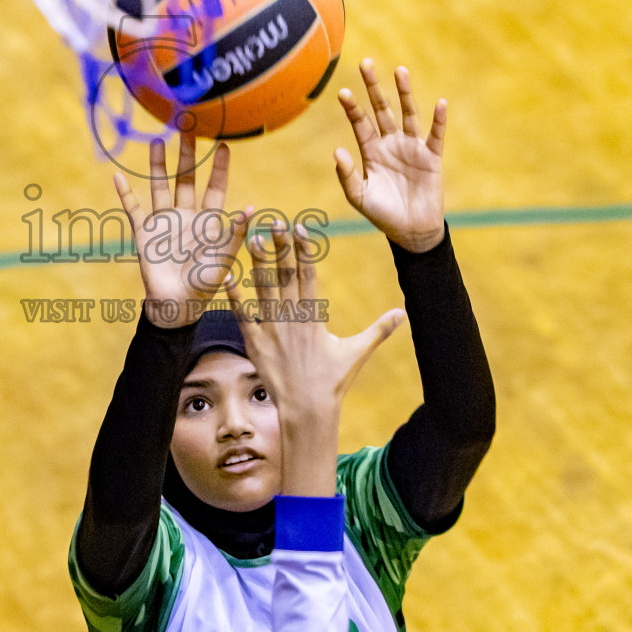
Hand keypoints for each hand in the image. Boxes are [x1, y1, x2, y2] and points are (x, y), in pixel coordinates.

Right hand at [114, 130, 250, 327]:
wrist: (176, 306)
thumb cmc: (204, 286)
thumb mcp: (223, 259)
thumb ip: (235, 234)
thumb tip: (251, 208)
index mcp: (208, 222)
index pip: (215, 188)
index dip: (219, 168)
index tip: (223, 144)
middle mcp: (186, 216)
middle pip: (187, 179)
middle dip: (188, 155)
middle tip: (189, 128)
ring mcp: (164, 222)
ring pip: (160, 186)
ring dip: (159, 165)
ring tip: (159, 141)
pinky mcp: (144, 233)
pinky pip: (133, 209)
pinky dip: (125, 193)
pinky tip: (118, 176)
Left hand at [224, 222, 402, 494]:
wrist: (306, 409)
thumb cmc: (333, 381)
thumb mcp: (357, 353)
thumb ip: (379, 329)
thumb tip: (404, 313)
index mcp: (314, 317)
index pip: (309, 276)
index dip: (304, 250)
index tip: (301, 228)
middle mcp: (293, 319)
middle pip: (286, 276)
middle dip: (281, 247)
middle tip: (275, 221)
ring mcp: (272, 330)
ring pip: (263, 290)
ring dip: (257, 264)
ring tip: (251, 238)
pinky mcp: (255, 343)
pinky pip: (242, 316)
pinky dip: (234, 298)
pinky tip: (227, 277)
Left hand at [334, 59, 446, 252]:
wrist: (411, 231)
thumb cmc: (382, 214)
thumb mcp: (359, 197)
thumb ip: (347, 176)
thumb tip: (337, 151)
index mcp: (371, 150)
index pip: (360, 122)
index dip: (352, 107)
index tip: (343, 91)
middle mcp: (390, 143)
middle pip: (381, 109)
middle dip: (374, 87)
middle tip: (366, 63)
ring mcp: (411, 147)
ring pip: (408, 114)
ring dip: (404, 93)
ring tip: (399, 70)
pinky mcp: (431, 157)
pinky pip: (435, 135)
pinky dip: (438, 120)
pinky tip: (440, 103)